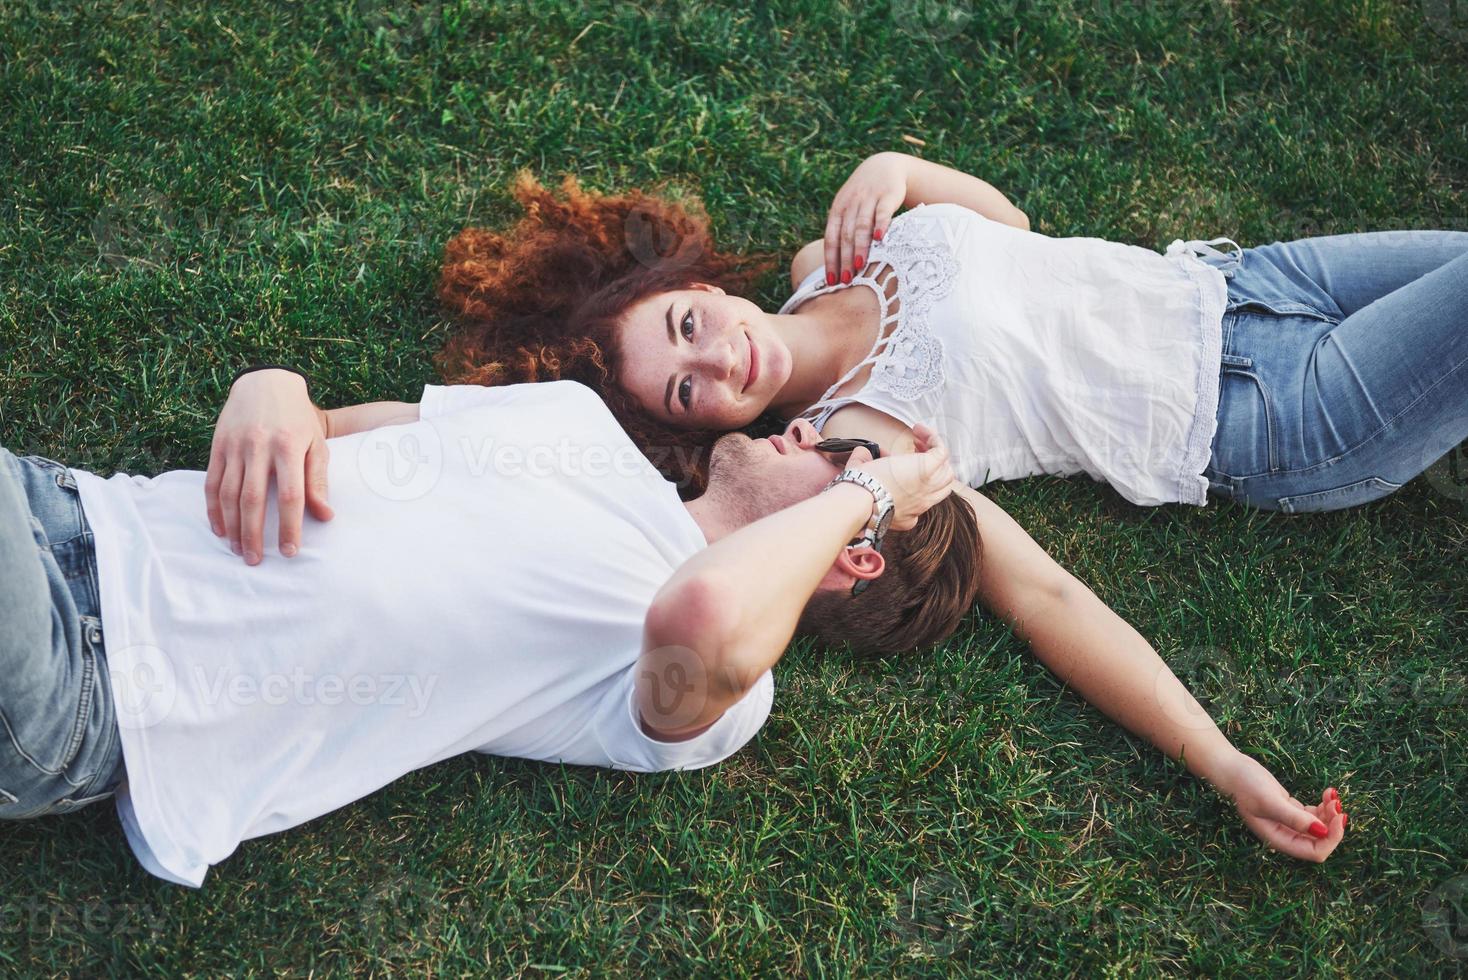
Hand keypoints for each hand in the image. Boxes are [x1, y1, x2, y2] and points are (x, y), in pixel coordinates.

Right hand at [205, 369, 333, 564]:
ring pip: (228, 494)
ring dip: (233, 526)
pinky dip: (213, 509)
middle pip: (253, 499)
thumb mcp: (317, 443)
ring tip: (240, 550)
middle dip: (255, 534)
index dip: (290, 527)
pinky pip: (212, 482)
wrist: (266, 382)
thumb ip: (318, 480)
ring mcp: (235, 446)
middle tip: (257, 560)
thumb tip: (325, 516)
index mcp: (289, 446)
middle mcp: (259, 446)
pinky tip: (221, 529)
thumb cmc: (298, 419)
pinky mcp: (217, 446)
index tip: (291, 552)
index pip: (291, 495)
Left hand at [824, 152, 908, 286]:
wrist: (884, 166)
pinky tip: (880, 238)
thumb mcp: (848, 209)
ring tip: (858, 266)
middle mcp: (851, 204)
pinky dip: (881, 224)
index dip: (831, 260)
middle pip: (845, 235)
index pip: (831, 238)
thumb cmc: (864, 196)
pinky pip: (883, 211)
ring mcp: (869, 198)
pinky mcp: (887, 195)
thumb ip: (843, 231)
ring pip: (861, 225)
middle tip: (845, 281)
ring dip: (860, 247)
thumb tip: (837, 266)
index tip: (832, 281)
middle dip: (844, 260)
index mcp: (838, 210)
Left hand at [844, 422, 953, 531]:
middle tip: (915, 449)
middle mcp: (923, 503)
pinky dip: (933, 438)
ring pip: (947, 471)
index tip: (903, 463)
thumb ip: (862, 465)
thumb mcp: (862, 481)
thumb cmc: (858, 494)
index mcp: (909, 513)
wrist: (862, 498)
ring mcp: (928, 487)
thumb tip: (862, 452)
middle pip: (942, 485)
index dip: (917, 478)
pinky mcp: (929, 469)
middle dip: (932, 466)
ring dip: (935, 453)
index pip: (924, 496)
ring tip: (918, 439)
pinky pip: (941, 451)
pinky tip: (918, 430)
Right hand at [1213, 751, 1346, 861]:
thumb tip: (1322, 832)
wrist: (1231, 769)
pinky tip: (1327, 792)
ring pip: (1320, 828)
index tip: (1338, 816)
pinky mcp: (1290, 810)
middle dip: (1333, 825)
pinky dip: (1324, 806)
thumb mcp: (1270, 801)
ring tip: (1331, 794)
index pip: (1314, 852)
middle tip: (1337, 803)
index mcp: (1279, 839)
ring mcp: (1288, 823)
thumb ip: (1294, 818)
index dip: (1331, 839)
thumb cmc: (1245, 785)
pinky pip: (1314, 815)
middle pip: (1320, 841)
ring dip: (1330, 813)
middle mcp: (1285, 835)